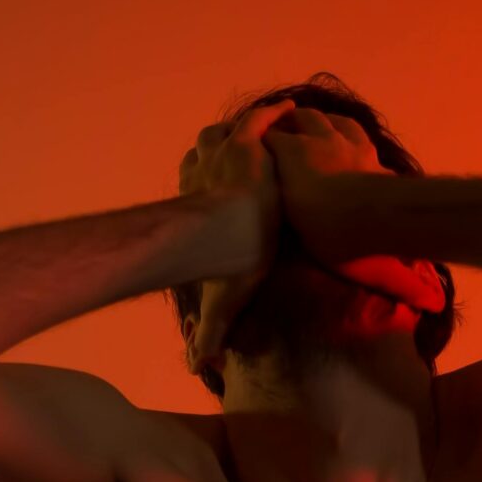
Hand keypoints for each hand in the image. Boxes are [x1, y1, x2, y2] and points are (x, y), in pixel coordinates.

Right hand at [178, 99, 293, 368]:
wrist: (230, 235)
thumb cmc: (221, 266)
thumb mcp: (219, 300)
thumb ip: (209, 330)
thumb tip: (196, 369)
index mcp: (195, 200)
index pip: (194, 178)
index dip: (208, 179)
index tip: (226, 187)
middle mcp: (203, 170)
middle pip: (209, 151)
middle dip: (225, 151)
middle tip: (251, 158)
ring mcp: (224, 151)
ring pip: (232, 131)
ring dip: (247, 131)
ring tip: (271, 134)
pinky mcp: (246, 141)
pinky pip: (260, 119)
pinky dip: (272, 114)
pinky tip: (287, 112)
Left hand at [261, 108, 446, 314]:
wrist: (345, 218)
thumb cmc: (366, 240)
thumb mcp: (385, 260)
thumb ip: (406, 280)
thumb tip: (434, 305)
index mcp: (369, 169)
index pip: (364, 146)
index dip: (354, 144)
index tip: (348, 149)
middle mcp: (346, 147)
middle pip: (335, 122)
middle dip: (323, 123)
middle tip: (307, 127)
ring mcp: (317, 142)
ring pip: (306, 117)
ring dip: (295, 120)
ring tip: (283, 126)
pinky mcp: (290, 146)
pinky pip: (273, 130)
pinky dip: (266, 132)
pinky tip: (256, 138)